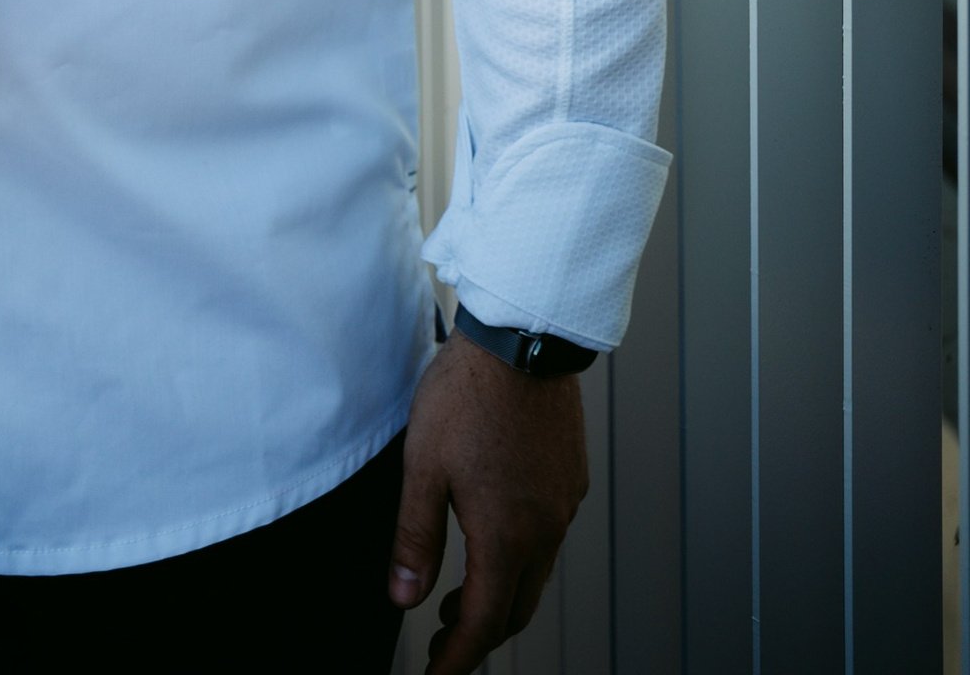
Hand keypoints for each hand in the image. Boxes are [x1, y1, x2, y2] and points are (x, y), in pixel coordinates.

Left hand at [389, 333, 587, 670]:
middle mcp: (544, 529)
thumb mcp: (423, 467)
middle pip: (517, 609)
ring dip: (502, 595)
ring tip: (463, 592)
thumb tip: (404, 597)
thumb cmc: (467, 394)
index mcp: (505, 536)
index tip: (435, 674)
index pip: (483, 623)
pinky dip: (522, 556)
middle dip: (479, 633)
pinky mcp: (572, 478)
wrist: (521, 336)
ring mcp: (564, 504)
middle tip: (444, 638)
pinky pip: (550, 536)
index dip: (457, 658)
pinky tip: (498, 535)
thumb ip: (414, 538)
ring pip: (537, 574)